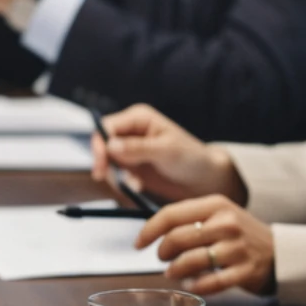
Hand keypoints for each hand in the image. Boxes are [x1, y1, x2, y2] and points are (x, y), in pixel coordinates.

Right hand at [92, 104, 243, 203]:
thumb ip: (138, 148)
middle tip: (104, 177)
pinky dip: (122, 182)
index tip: (101, 164)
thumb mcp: (166, 152)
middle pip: (102, 142)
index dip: (100, 145)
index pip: (107, 127)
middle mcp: (131, 130)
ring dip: (113, 174)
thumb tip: (110, 146)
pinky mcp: (131, 165)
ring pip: (106, 159)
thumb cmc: (192, 159)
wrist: (205, 180)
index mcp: (139, 118)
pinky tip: (138, 186)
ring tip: (133, 184)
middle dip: (102, 161)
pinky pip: (115, 173)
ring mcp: (130, 148)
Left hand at [137, 195, 275, 294]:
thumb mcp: (218, 214)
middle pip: (177, 238)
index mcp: (215, 204)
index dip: (149, 230)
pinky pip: (211, 282)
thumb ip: (189, 218)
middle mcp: (226, 223)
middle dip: (162, 252)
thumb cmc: (239, 234)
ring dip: (175, 271)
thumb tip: (152, 230)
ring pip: (191, 261)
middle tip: (162, 259)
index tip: (138, 244)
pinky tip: (191, 286)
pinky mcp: (245, 271)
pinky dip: (196, 286)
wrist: (280, 252)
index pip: (171, 214)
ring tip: (173, 273)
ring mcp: (237, 247)